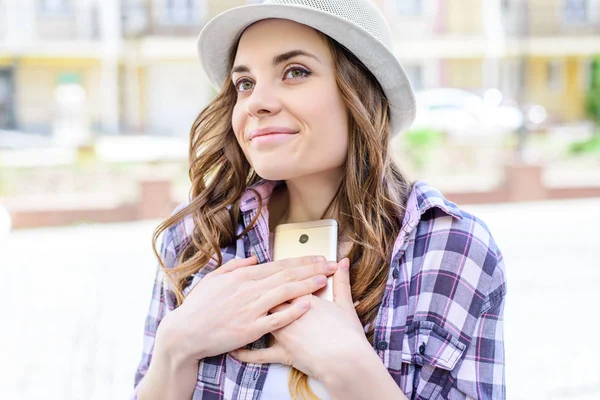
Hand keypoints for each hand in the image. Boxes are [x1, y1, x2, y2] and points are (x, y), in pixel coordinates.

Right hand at [157, 255, 338, 363]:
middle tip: (331, 265)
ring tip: (325, 280)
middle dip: (312, 269)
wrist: (184, 334)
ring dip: (307, 285)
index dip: (301, 261)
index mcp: (241, 276)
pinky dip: (293, 310)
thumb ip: (235, 266)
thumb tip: (254, 258)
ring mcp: (249, 309)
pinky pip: (276, 318)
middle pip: (286, 275)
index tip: (319, 257)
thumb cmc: (198, 307)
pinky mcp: (249, 329)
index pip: (278, 265)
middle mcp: (248, 289)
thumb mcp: (213, 279)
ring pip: (285, 293)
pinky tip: (308, 304)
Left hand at [230, 258, 369, 380]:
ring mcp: (283, 333)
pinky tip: (234, 349)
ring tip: (240, 305)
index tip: (280, 270)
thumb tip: (343, 261)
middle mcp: (289, 314)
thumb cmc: (346, 335)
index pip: (290, 281)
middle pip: (272, 296)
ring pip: (261, 318)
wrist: (345, 361)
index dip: (286, 274)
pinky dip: (246, 352)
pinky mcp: (281, 353)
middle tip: (254, 284)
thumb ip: (342, 281)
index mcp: (303, 299)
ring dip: (250, 312)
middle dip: (263, 289)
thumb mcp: (345, 304)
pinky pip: (259, 354)